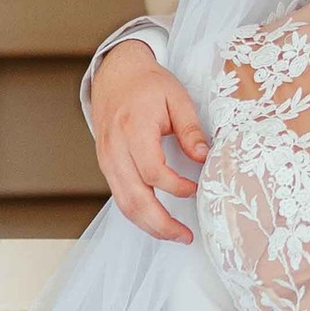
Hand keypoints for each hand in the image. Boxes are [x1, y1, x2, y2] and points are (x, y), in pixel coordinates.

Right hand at [89, 38, 207, 242]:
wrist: (115, 75)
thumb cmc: (148, 84)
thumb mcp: (177, 98)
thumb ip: (190, 129)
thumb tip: (203, 158)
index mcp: (133, 128)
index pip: (152, 171)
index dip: (176, 186)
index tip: (196, 188)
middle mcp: (114, 148)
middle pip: (134, 198)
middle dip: (161, 223)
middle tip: (186, 236)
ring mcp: (106, 160)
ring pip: (123, 204)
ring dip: (149, 225)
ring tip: (175, 235)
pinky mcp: (105, 166)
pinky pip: (119, 197)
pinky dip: (138, 214)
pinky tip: (157, 221)